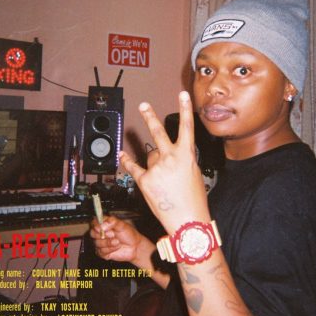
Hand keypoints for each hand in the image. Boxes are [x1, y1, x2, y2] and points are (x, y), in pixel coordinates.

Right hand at [90, 215, 141, 262]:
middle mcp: (101, 233)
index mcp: (104, 224)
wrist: (134, 247)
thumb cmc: (129, 234)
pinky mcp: (102, 252)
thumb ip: (112, 221)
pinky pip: (101, 251)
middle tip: (113, 234)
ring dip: (109, 243)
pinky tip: (116, 247)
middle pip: (92, 233)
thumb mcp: (122, 224)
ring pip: (97, 243)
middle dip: (103, 235)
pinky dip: (110, 249)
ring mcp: (101, 243)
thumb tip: (102, 226)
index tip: (102, 228)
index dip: (96, 225)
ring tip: (117, 241)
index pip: (94, 222)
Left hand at [120, 91, 209, 234]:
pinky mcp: (144, 180)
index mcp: (186, 156)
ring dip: (153, 163)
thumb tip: (169, 156)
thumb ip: (182, 160)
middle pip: (158, 131)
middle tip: (144, 105)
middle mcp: (171, 158)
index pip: (187, 127)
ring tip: (162, 178)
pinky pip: (133, 167)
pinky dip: (127, 161)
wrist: (187, 220)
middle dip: (150, 116)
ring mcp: (156, 169)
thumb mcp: (194, 174)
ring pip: (150, 156)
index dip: (185, 108)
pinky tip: (122, 155)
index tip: (183, 94)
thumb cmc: (194, 199)